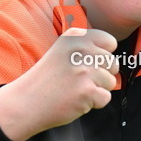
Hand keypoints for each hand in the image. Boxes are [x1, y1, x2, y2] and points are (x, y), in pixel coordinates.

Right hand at [0, 28, 118, 140]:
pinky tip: (75, 100)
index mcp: (75, 36)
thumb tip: (114, 55)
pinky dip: (93, 103)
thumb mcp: (63, 51)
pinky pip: (105, 98)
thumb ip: (87, 47)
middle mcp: (80, 50)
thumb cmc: (48, 79)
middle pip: (112, 64)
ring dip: (96, 89)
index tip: (84, 64)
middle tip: (76, 80)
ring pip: (111, 82)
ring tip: (74, 89)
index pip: (109, 42)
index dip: (102, 57)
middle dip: (100, 75)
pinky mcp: (86, 91)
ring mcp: (84, 71)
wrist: (26, 102)